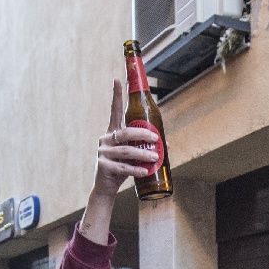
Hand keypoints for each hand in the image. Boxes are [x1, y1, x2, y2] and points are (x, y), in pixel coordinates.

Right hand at [92, 79, 160, 198]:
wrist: (106, 188)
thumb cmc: (121, 168)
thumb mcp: (131, 155)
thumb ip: (142, 147)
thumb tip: (165, 143)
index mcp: (112, 133)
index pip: (114, 111)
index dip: (116, 95)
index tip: (116, 80)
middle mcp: (105, 139)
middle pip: (125, 133)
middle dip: (142, 134)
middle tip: (156, 139)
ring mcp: (103, 153)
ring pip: (126, 151)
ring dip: (142, 154)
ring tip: (155, 157)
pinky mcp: (103, 166)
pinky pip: (123, 167)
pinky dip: (136, 169)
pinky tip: (145, 171)